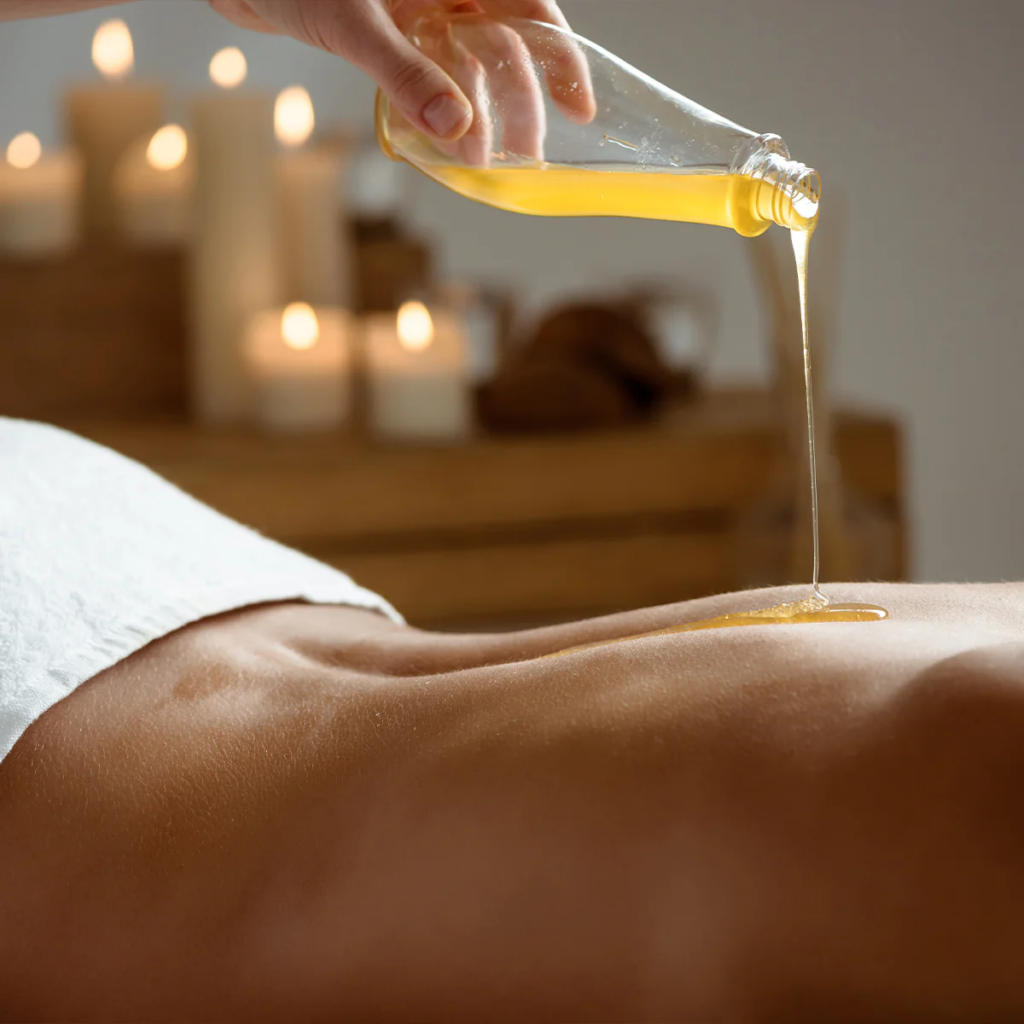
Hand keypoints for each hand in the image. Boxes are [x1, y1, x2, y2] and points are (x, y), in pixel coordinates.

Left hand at [208, 0, 594, 154]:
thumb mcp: (352, 24)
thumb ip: (405, 74)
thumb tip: (457, 132)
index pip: (528, 7)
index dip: (559, 57)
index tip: (578, 109)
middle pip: (502, 45)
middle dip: (517, 102)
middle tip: (523, 154)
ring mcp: (416, 9)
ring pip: (467, 64)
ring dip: (479, 112)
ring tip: (484, 158)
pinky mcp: (389, 31)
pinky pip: (428, 75)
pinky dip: (437, 108)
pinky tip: (444, 140)